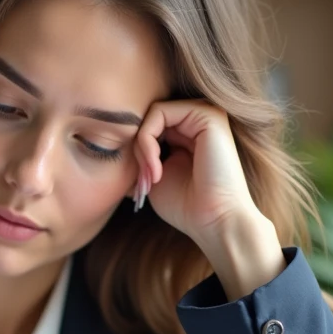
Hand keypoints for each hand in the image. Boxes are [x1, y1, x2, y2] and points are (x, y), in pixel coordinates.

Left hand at [133, 99, 285, 300]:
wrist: (216, 221)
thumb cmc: (187, 206)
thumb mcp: (153, 177)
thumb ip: (140, 157)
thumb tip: (116, 147)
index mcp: (188, 134)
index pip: (149, 126)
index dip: (136, 153)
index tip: (138, 185)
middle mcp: (197, 120)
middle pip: (148, 119)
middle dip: (136, 150)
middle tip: (142, 182)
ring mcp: (204, 114)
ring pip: (151, 114)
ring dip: (141, 147)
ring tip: (149, 177)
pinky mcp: (207, 114)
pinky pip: (159, 112)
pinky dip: (147, 140)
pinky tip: (155, 168)